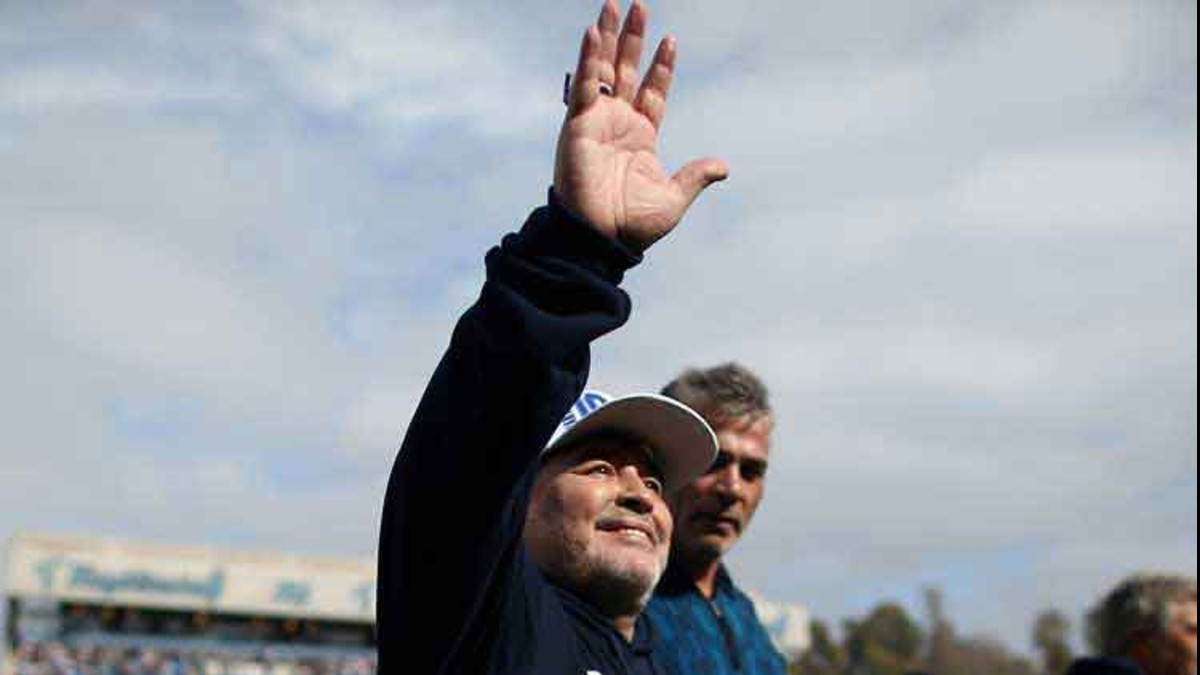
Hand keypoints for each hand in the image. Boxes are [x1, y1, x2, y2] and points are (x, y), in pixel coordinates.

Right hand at [555, 0, 728, 251]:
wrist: (600, 239)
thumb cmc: (632, 226)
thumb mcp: (672, 199)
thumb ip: (694, 176)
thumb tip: (723, 166)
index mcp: (641, 137)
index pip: (654, 92)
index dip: (662, 66)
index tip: (671, 39)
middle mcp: (618, 123)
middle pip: (627, 70)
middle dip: (633, 38)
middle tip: (638, 5)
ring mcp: (597, 122)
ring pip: (604, 69)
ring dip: (610, 37)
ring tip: (614, 5)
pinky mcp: (578, 126)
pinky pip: (584, 86)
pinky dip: (588, 59)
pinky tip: (594, 32)